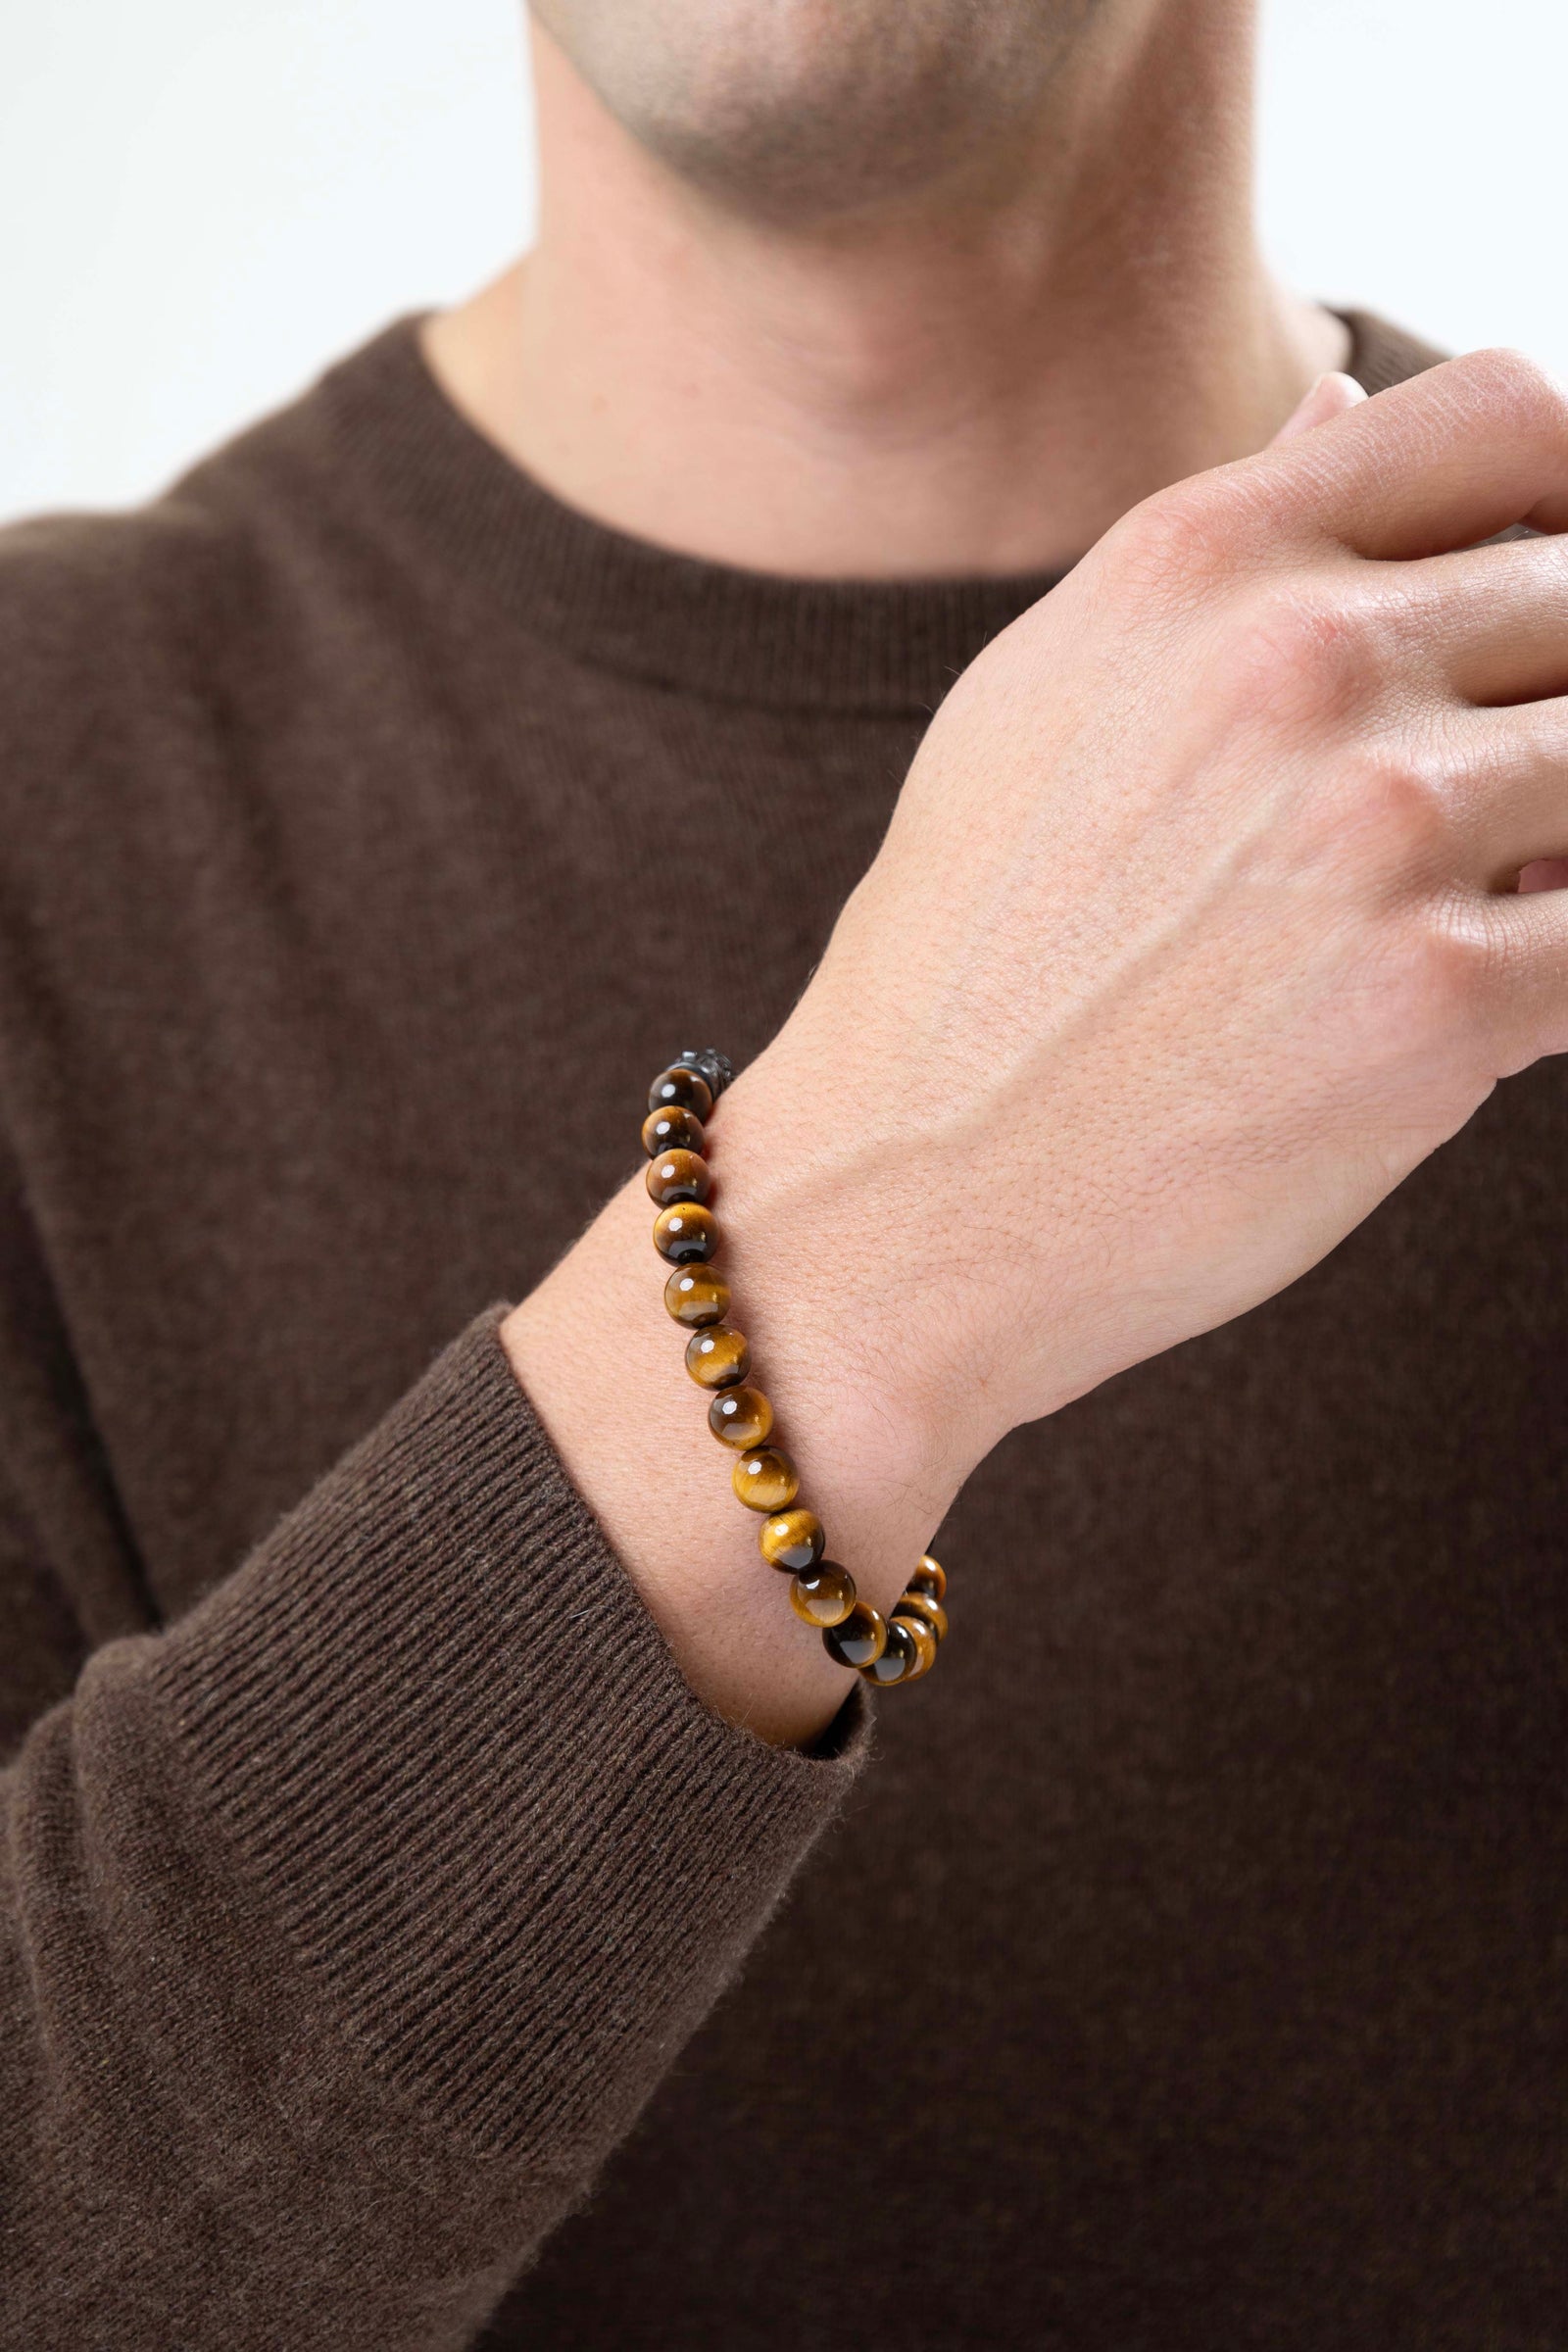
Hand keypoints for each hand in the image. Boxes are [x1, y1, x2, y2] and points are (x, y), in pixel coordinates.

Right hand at [511, 349, 1567, 1739]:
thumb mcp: (1038, 699)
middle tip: (1455, 813)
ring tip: (1449, 914)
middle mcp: (1298, 660)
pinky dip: (1552, 969)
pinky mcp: (1441, 1002)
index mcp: (1197, 561)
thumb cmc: (963, 963)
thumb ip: (1216, 555)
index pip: (1505, 418)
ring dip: (1551, 844)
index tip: (1526, 606)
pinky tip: (1463, 1012)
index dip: (1552, 505)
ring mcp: (1378, 827)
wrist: (900, 1200)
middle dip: (1539, 702)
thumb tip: (1355, 396)